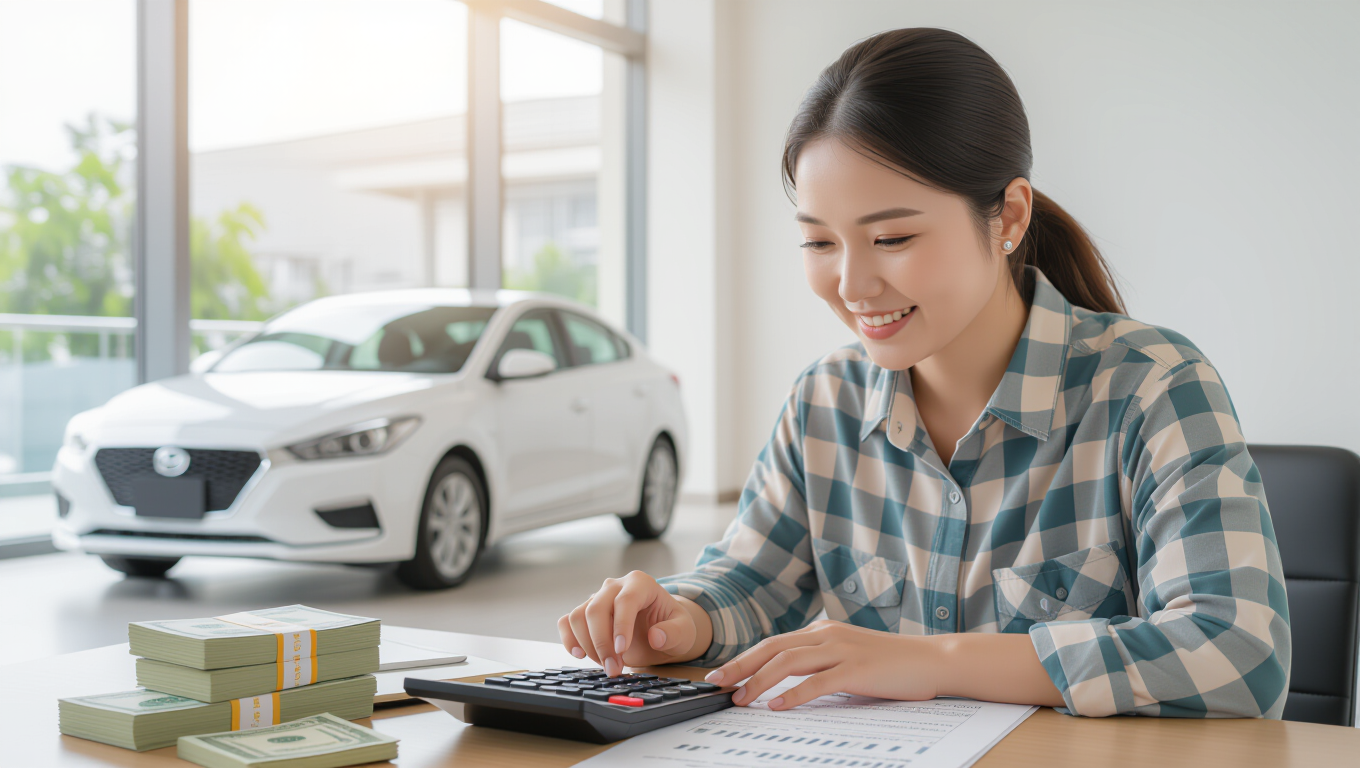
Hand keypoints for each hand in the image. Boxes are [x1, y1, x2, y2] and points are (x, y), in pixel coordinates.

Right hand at [557, 570, 712, 676]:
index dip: (621, 625)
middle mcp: (616, 586)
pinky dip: (569, 639)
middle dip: (602, 643)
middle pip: (596, 608)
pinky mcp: (585, 613)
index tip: (621, 650)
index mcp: (641, 583)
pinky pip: (567, 621)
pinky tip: (581, 654)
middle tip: (613, 668)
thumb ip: (674, 633)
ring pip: (579, 616)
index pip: (625, 600)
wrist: (661, 630)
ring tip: (606, 665)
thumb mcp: (684, 632)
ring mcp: (597, 598)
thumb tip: (655, 636)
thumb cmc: (672, 627)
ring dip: (588, 645)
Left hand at [701, 620, 943, 709]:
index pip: (774, 643)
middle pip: (772, 647)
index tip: (722, 675)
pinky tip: (776, 706)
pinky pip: (817, 681)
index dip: (744, 658)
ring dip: (759, 680)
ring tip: (740, 698)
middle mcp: (828, 634)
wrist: (933, 660)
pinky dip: (793, 694)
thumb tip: (786, 684)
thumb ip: (820, 663)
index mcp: (823, 630)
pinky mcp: (857, 669)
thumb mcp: (848, 657)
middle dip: (740, 666)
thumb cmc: (892, 664)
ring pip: (788, 661)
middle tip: (716, 684)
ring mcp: (842, 650)